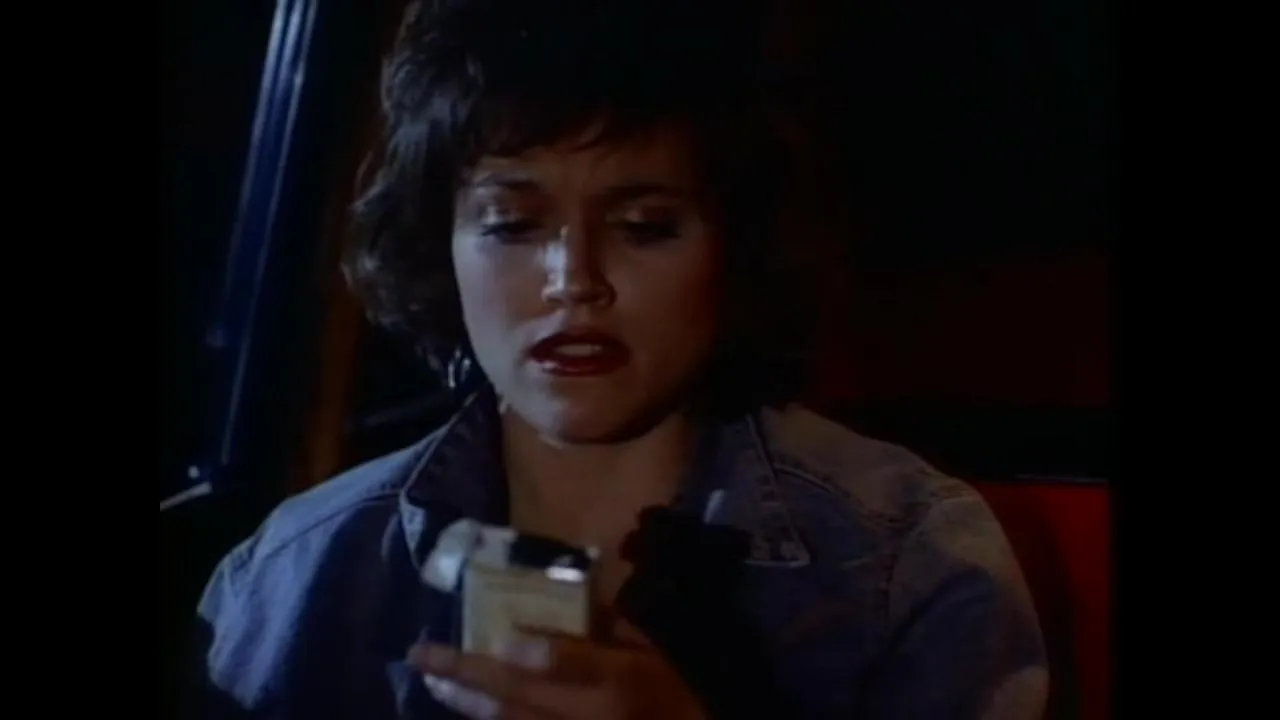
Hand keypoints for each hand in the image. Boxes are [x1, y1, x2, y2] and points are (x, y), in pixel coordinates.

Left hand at [406, 627, 705, 719]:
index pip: (572, 666)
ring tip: (433, 682)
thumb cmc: (680, 691)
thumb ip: (618, 625)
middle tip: (422, 655)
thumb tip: (576, 594)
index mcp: (622, 681)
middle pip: (521, 699)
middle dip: (468, 677)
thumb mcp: (659, 650)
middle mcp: (591, 717)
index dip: (536, 654)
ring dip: (469, 705)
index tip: (499, 638)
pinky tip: (466, 711)